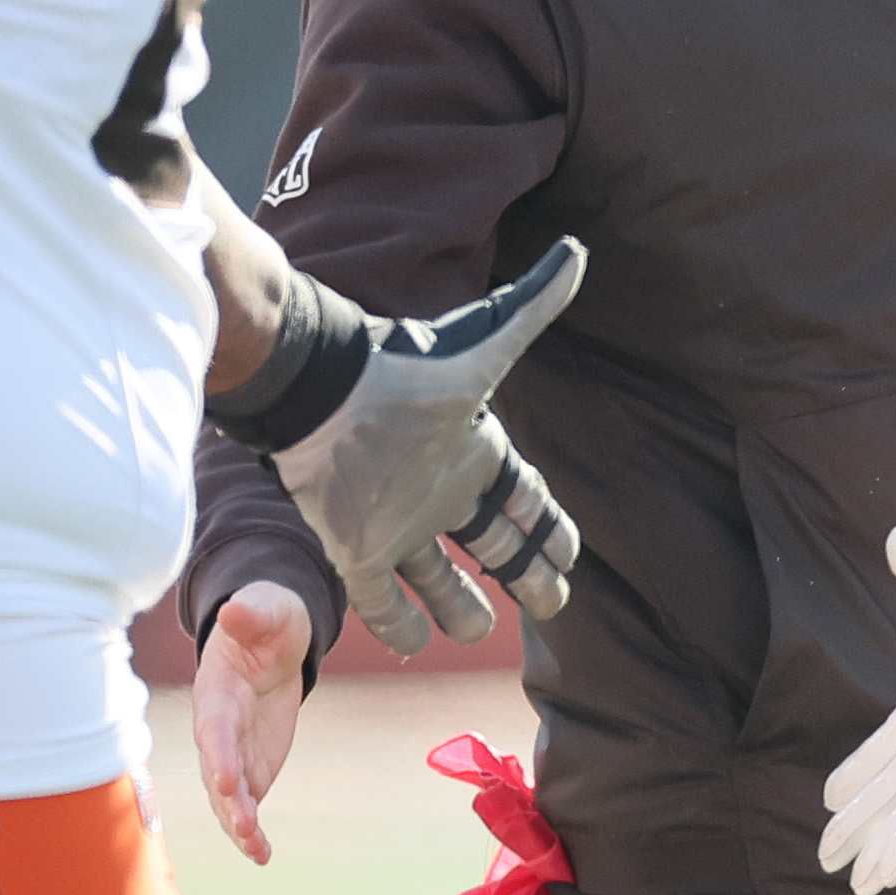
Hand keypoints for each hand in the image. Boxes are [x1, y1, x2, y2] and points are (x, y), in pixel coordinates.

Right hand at [192, 581, 312, 864]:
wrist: (271, 642)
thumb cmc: (266, 620)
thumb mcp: (265, 610)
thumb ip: (250, 614)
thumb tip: (234, 611)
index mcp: (216, 693)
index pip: (215, 729)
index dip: (220, 755)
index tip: (228, 780)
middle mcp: (218, 731)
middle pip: (218, 770)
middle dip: (229, 798)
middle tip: (245, 823)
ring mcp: (232, 754)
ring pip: (229, 797)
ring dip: (239, 823)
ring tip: (255, 846)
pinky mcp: (250, 769)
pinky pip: (246, 804)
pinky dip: (251, 831)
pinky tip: (262, 855)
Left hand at [273, 240, 585, 655]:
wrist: (319, 392)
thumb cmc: (404, 368)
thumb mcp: (481, 344)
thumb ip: (530, 308)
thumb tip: (577, 252)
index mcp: (474, 452)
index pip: (525, 502)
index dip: (550, 530)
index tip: (571, 555)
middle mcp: (441, 493)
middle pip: (494, 545)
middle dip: (526, 575)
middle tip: (553, 603)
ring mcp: (400, 525)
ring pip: (440, 579)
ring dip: (461, 606)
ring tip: (479, 628)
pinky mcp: (356, 549)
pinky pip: (383, 600)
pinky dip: (401, 624)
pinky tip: (417, 641)